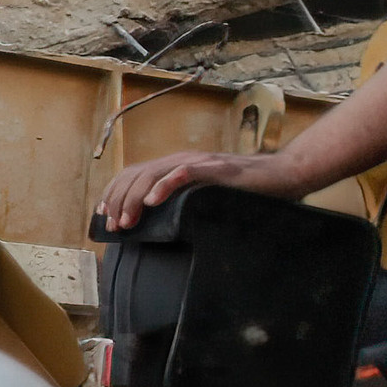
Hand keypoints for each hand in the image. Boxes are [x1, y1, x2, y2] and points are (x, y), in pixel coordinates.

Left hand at [94, 145, 299, 236]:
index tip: (103, 215)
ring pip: (154, 175)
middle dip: (119, 201)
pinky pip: (184, 173)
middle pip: (137, 176)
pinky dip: (165, 186)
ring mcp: (198, 163)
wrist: (283, 176)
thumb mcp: (205, 196)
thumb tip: (157, 221)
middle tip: (114, 226)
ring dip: (135, 199)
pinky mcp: (216, 169)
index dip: (114, 193)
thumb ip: (183, 201)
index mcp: (176, 165)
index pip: (133, 174)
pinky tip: (153, 201)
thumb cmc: (245, 191)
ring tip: (127, 220)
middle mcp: (182, 160)